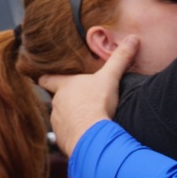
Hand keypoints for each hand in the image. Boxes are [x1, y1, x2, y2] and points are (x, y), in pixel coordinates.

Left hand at [39, 36, 138, 155]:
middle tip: (81, 99)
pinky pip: (68, 134)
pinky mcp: (63, 138)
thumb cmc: (96, 103)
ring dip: (72, 118)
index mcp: (64, 86)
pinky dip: (76, 134)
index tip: (43, 77)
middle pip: (57, 99)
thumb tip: (133, 39)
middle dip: (67, 100)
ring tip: (88, 119)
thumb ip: (120, 58)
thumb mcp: (110, 77)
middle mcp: (56, 104)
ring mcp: (58, 122)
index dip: (46, 78)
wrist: (92, 135)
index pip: (48, 79)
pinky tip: (88, 133)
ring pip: (62, 118)